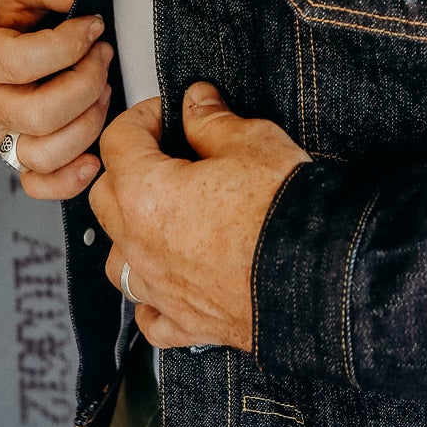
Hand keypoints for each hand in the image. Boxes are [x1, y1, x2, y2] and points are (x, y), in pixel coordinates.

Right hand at [0, 0, 113, 200]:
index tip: (94, 24)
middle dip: (86, 83)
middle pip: (39, 115)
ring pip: (43, 154)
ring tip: (103, 88)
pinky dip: (68, 180)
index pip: (23, 61)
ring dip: (88, 123)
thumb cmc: (8, 0)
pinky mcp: (15, 150)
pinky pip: (37, 182)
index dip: (70, 45)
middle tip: (103, 54)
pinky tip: (94, 158)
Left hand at [89, 83, 308, 349]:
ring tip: (165, 218)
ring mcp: (159, 289)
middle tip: (167, 154)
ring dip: (132, 233)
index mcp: (146, 194)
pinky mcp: (185, 323)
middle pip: (105, 197)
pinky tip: (171, 279)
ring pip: (117, 258)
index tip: (168, 112)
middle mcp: (140, 246)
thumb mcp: (252, 141)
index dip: (143, 117)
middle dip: (129, 168)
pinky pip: (150, 313)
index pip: (118, 141)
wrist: (321, 275)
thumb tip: (196, 103)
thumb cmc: (284, 211)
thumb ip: (212, 119)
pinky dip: (153, 296)